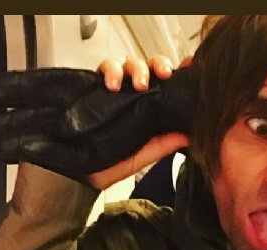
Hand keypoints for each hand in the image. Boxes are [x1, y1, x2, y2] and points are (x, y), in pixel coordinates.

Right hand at [90, 55, 191, 188]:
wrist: (79, 171)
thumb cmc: (109, 164)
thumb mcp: (139, 158)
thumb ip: (161, 146)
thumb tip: (187, 137)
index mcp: (147, 107)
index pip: (163, 83)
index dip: (174, 72)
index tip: (186, 67)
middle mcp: (132, 94)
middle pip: (148, 66)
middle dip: (157, 66)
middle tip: (162, 75)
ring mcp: (115, 88)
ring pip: (128, 62)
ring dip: (135, 68)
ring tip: (137, 84)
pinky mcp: (95, 85)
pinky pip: (104, 67)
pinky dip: (110, 70)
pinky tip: (113, 84)